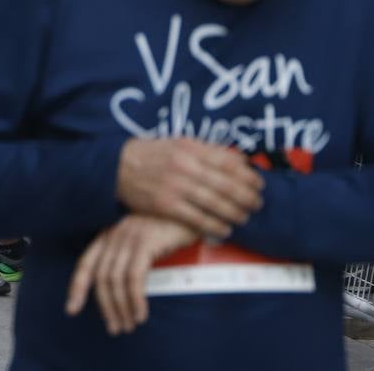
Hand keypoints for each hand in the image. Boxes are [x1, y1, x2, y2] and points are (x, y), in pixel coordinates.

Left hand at [66, 214, 197, 334]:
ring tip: (129, 325)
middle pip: (100, 277)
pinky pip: (134, 277)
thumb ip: (128, 260)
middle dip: (106, 307)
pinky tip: (140, 314)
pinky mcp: (145, 241)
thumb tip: (119, 294)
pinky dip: (135, 299)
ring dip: (121, 308)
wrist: (192, 210)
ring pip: (115, 279)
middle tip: (115, 329)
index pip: (86, 264)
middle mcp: (114, 234)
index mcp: (109, 235)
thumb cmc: (169, 231)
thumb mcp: (143, 244)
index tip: (71, 311)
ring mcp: (129, 236)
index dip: (77, 288)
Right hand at [116, 138, 263, 238]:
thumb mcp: (178, 143)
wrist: (115, 167)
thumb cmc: (150, 155)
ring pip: (215, 204)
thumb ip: (207, 151)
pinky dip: (215, 226)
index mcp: (189, 149)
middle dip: (246, 197)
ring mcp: (174, 187)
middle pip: (226, 185)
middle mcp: (184, 167)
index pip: (228, 163)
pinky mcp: (165, 206)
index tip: (259, 184)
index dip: (248, 176)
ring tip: (244, 217)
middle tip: (257, 204)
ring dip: (235, 213)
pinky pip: (197, 219)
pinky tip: (224, 229)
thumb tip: (238, 160)